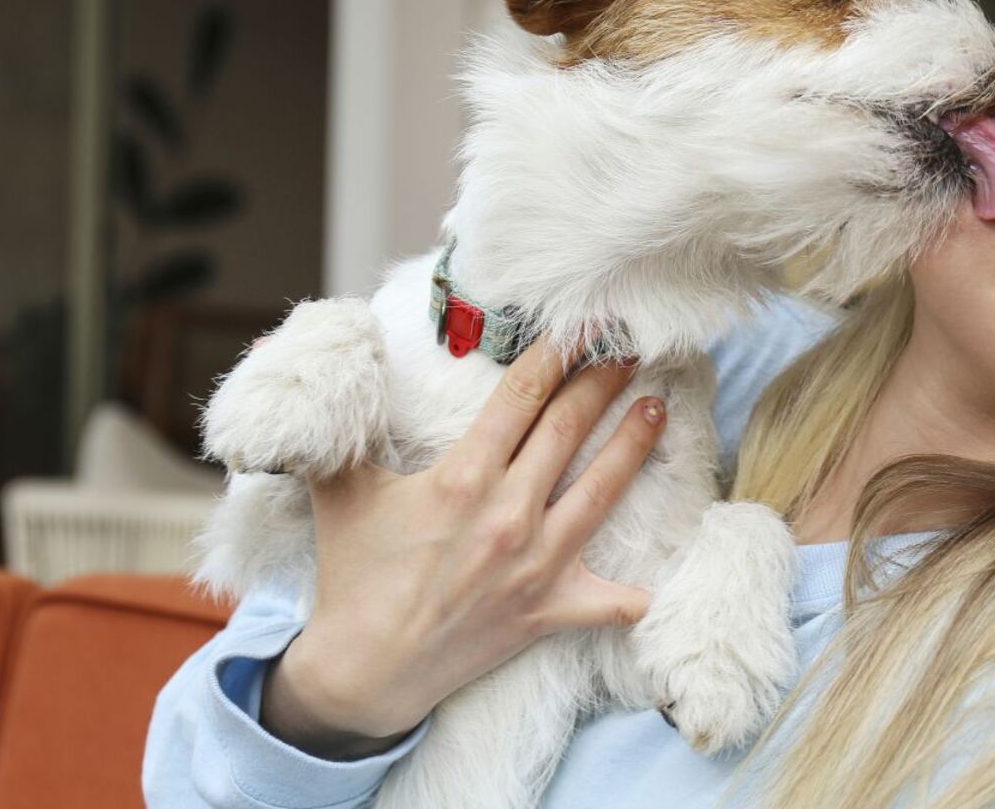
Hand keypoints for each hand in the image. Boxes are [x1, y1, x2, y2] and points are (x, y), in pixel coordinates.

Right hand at [258, 339, 663, 759]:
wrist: (364, 669)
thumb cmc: (354, 574)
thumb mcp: (340, 491)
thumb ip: (344, 431)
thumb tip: (334, 370)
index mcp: (461, 480)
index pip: (521, 397)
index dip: (555, 354)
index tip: (581, 326)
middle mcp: (507, 515)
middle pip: (567, 430)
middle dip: (602, 383)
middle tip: (630, 349)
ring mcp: (535, 565)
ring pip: (601, 493)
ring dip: (633, 446)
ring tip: (657, 409)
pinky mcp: (548, 609)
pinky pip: (608, 603)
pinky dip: (635, 594)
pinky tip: (659, 577)